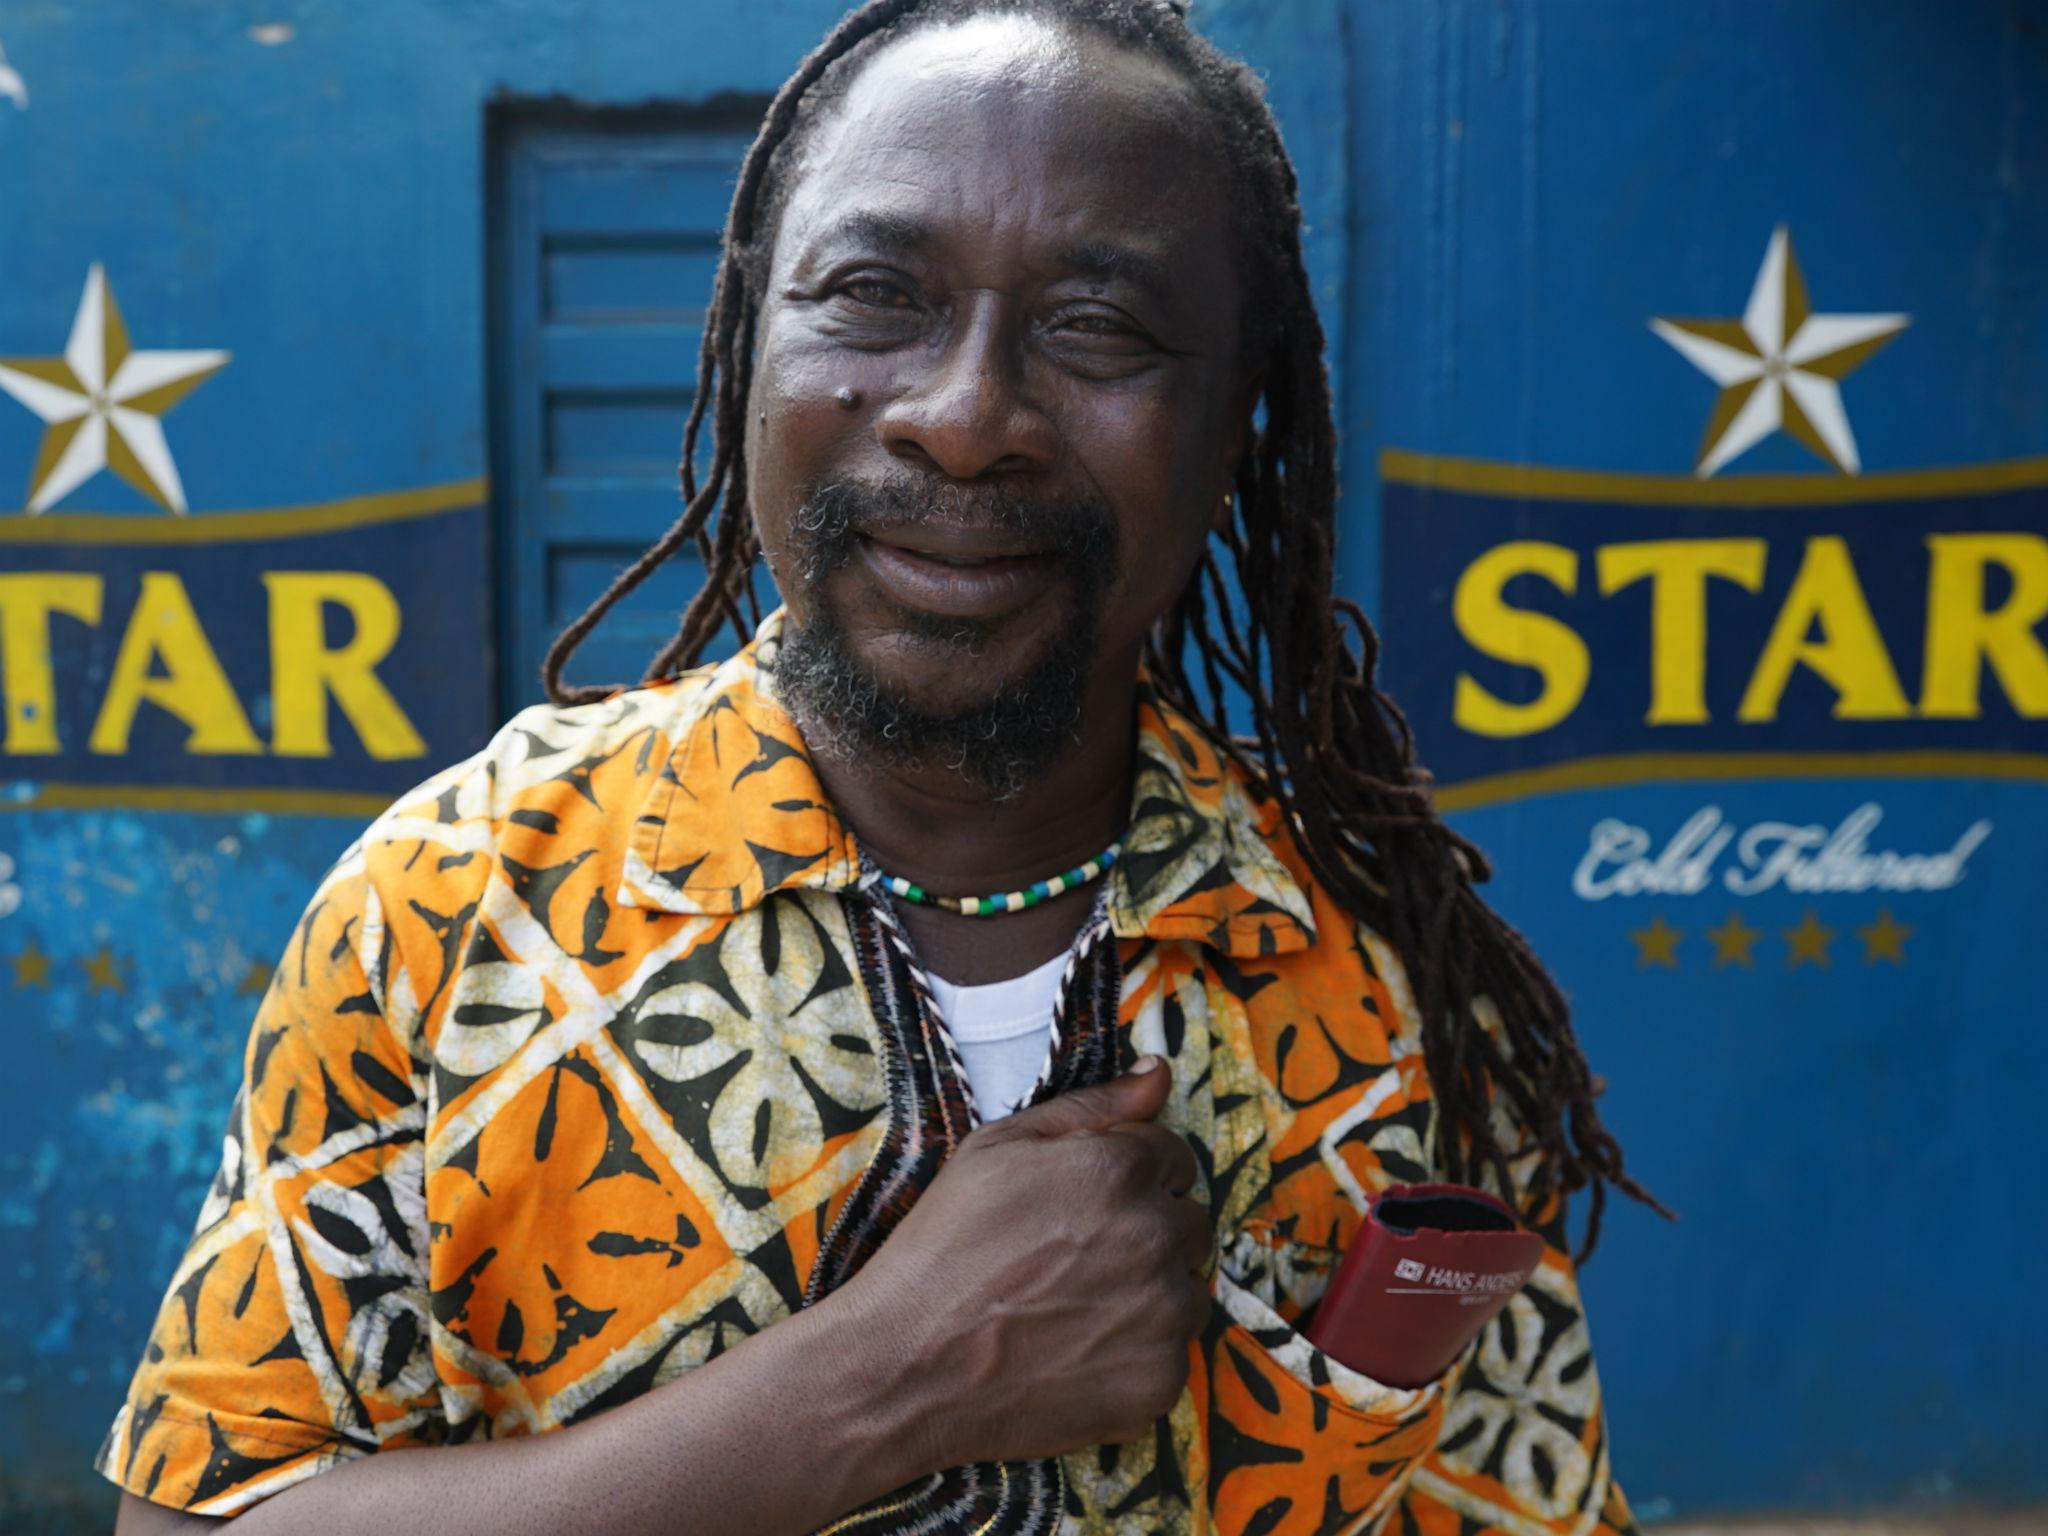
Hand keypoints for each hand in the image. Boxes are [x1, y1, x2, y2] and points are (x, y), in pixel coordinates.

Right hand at [845, 1058, 1211, 1468]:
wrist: (907, 1365)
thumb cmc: (944, 1247)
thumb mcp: (997, 1148)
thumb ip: (1091, 1105)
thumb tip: (1159, 1071)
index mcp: (1119, 1170)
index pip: (1174, 1157)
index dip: (1130, 1177)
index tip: (1086, 1206)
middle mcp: (1155, 1236)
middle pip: (1189, 1221)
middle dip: (1146, 1231)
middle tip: (1075, 1258)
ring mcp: (1163, 1314)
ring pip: (1188, 1289)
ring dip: (1152, 1293)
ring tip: (1076, 1307)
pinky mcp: (1158, 1380)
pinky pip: (1174, 1354)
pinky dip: (1138, 1354)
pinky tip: (1079, 1352)